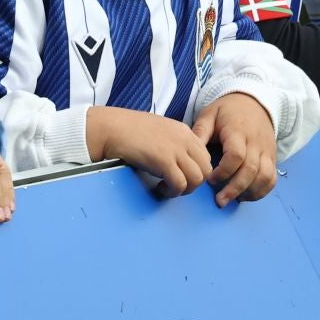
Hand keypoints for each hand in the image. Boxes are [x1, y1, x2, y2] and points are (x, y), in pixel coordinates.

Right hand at [86, 106, 211, 197]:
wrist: (113, 127)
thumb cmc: (130, 129)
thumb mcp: (160, 130)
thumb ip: (174, 142)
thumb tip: (179, 161)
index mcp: (184, 131)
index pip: (205, 156)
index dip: (196, 171)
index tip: (181, 175)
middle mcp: (185, 139)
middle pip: (206, 169)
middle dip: (194, 183)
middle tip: (176, 185)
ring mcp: (176, 150)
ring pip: (197, 179)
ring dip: (184, 189)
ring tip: (167, 187)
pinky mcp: (164, 161)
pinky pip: (180, 184)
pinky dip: (171, 191)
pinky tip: (159, 187)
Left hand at [193, 92, 277, 205]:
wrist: (255, 102)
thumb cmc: (228, 111)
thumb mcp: (210, 114)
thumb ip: (199, 132)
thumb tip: (188, 152)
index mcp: (238, 131)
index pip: (236, 155)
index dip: (223, 171)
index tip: (210, 179)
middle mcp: (255, 143)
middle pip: (251, 170)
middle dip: (235, 188)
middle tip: (219, 201)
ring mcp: (266, 151)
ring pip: (264, 176)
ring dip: (249, 192)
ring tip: (233, 200)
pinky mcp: (272, 158)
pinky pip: (272, 178)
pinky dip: (262, 191)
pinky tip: (246, 196)